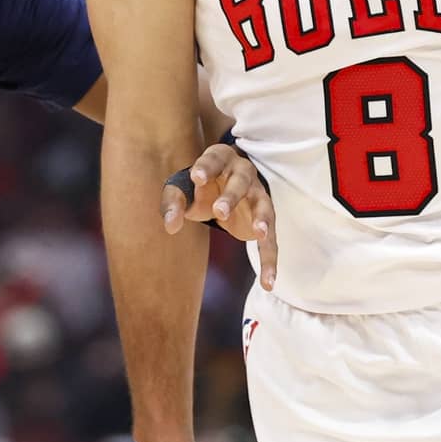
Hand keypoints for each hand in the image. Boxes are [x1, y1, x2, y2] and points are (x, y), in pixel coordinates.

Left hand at [162, 142, 279, 290]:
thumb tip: (170, 226)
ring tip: (259, 234)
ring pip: (263, 206)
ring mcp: (258, 196)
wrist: (223, 189)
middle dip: (231, 196)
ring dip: (261, 219)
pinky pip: (270, 240)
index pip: (214, 159)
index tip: (197, 177)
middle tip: (219, 211)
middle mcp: (243, 174)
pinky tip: (268, 282)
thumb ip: (173, 203)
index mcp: (220, 160)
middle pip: (240, 182)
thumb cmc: (200, 187)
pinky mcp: (264, 219)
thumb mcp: (182, 190)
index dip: (207, 167)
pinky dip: (269, 260)